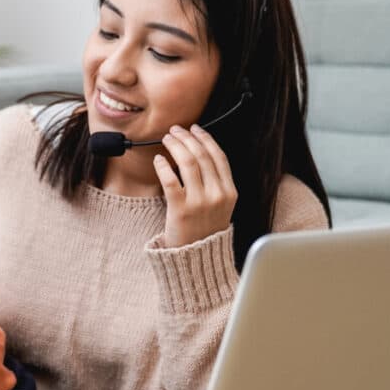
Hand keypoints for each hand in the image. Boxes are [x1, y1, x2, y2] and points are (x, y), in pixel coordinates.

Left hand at [153, 125, 237, 247]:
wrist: (198, 259)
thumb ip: (216, 183)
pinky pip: (170, 180)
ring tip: (167, 139)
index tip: (195, 129)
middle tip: (175, 130)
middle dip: (187, 138)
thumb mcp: (221, 206)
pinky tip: (158, 159)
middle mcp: (217, 194)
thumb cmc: (205, 230)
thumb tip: (198, 153)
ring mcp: (200, 202)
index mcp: (230, 192)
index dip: (205, 138)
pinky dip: (164, 166)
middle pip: (201, 156)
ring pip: (187, 163)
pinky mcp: (181, 209)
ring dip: (175, 146)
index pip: (218, 156)